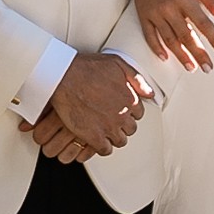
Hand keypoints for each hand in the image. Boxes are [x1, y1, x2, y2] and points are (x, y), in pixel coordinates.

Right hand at [28, 48, 151, 161]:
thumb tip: (149, 93)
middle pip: (131, 129)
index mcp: (130, 98)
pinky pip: (105, 150)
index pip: (138, 114)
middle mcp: (122, 114)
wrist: (64, 77)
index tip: (120, 111)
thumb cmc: (87, 68)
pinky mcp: (94, 136)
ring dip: (114, 137)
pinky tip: (96, 140)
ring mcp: (109, 127)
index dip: (129, 112)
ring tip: (105, 131)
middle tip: (112, 121)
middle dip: (123, 125)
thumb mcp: (117, 64)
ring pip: (120, 141)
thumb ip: (136, 79)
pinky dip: (102, 147)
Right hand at [132, 0, 213, 70]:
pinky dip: (156, 48)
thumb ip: (213, 2)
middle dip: (198, 53)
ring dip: (181, 55)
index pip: (203, 23)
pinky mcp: (144, 15)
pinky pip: (149, 35)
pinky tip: (165, 58)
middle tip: (208, 68)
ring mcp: (155, 12)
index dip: (213, 38)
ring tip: (191, 67)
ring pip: (169, 39)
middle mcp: (169, 7)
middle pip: (186, 35)